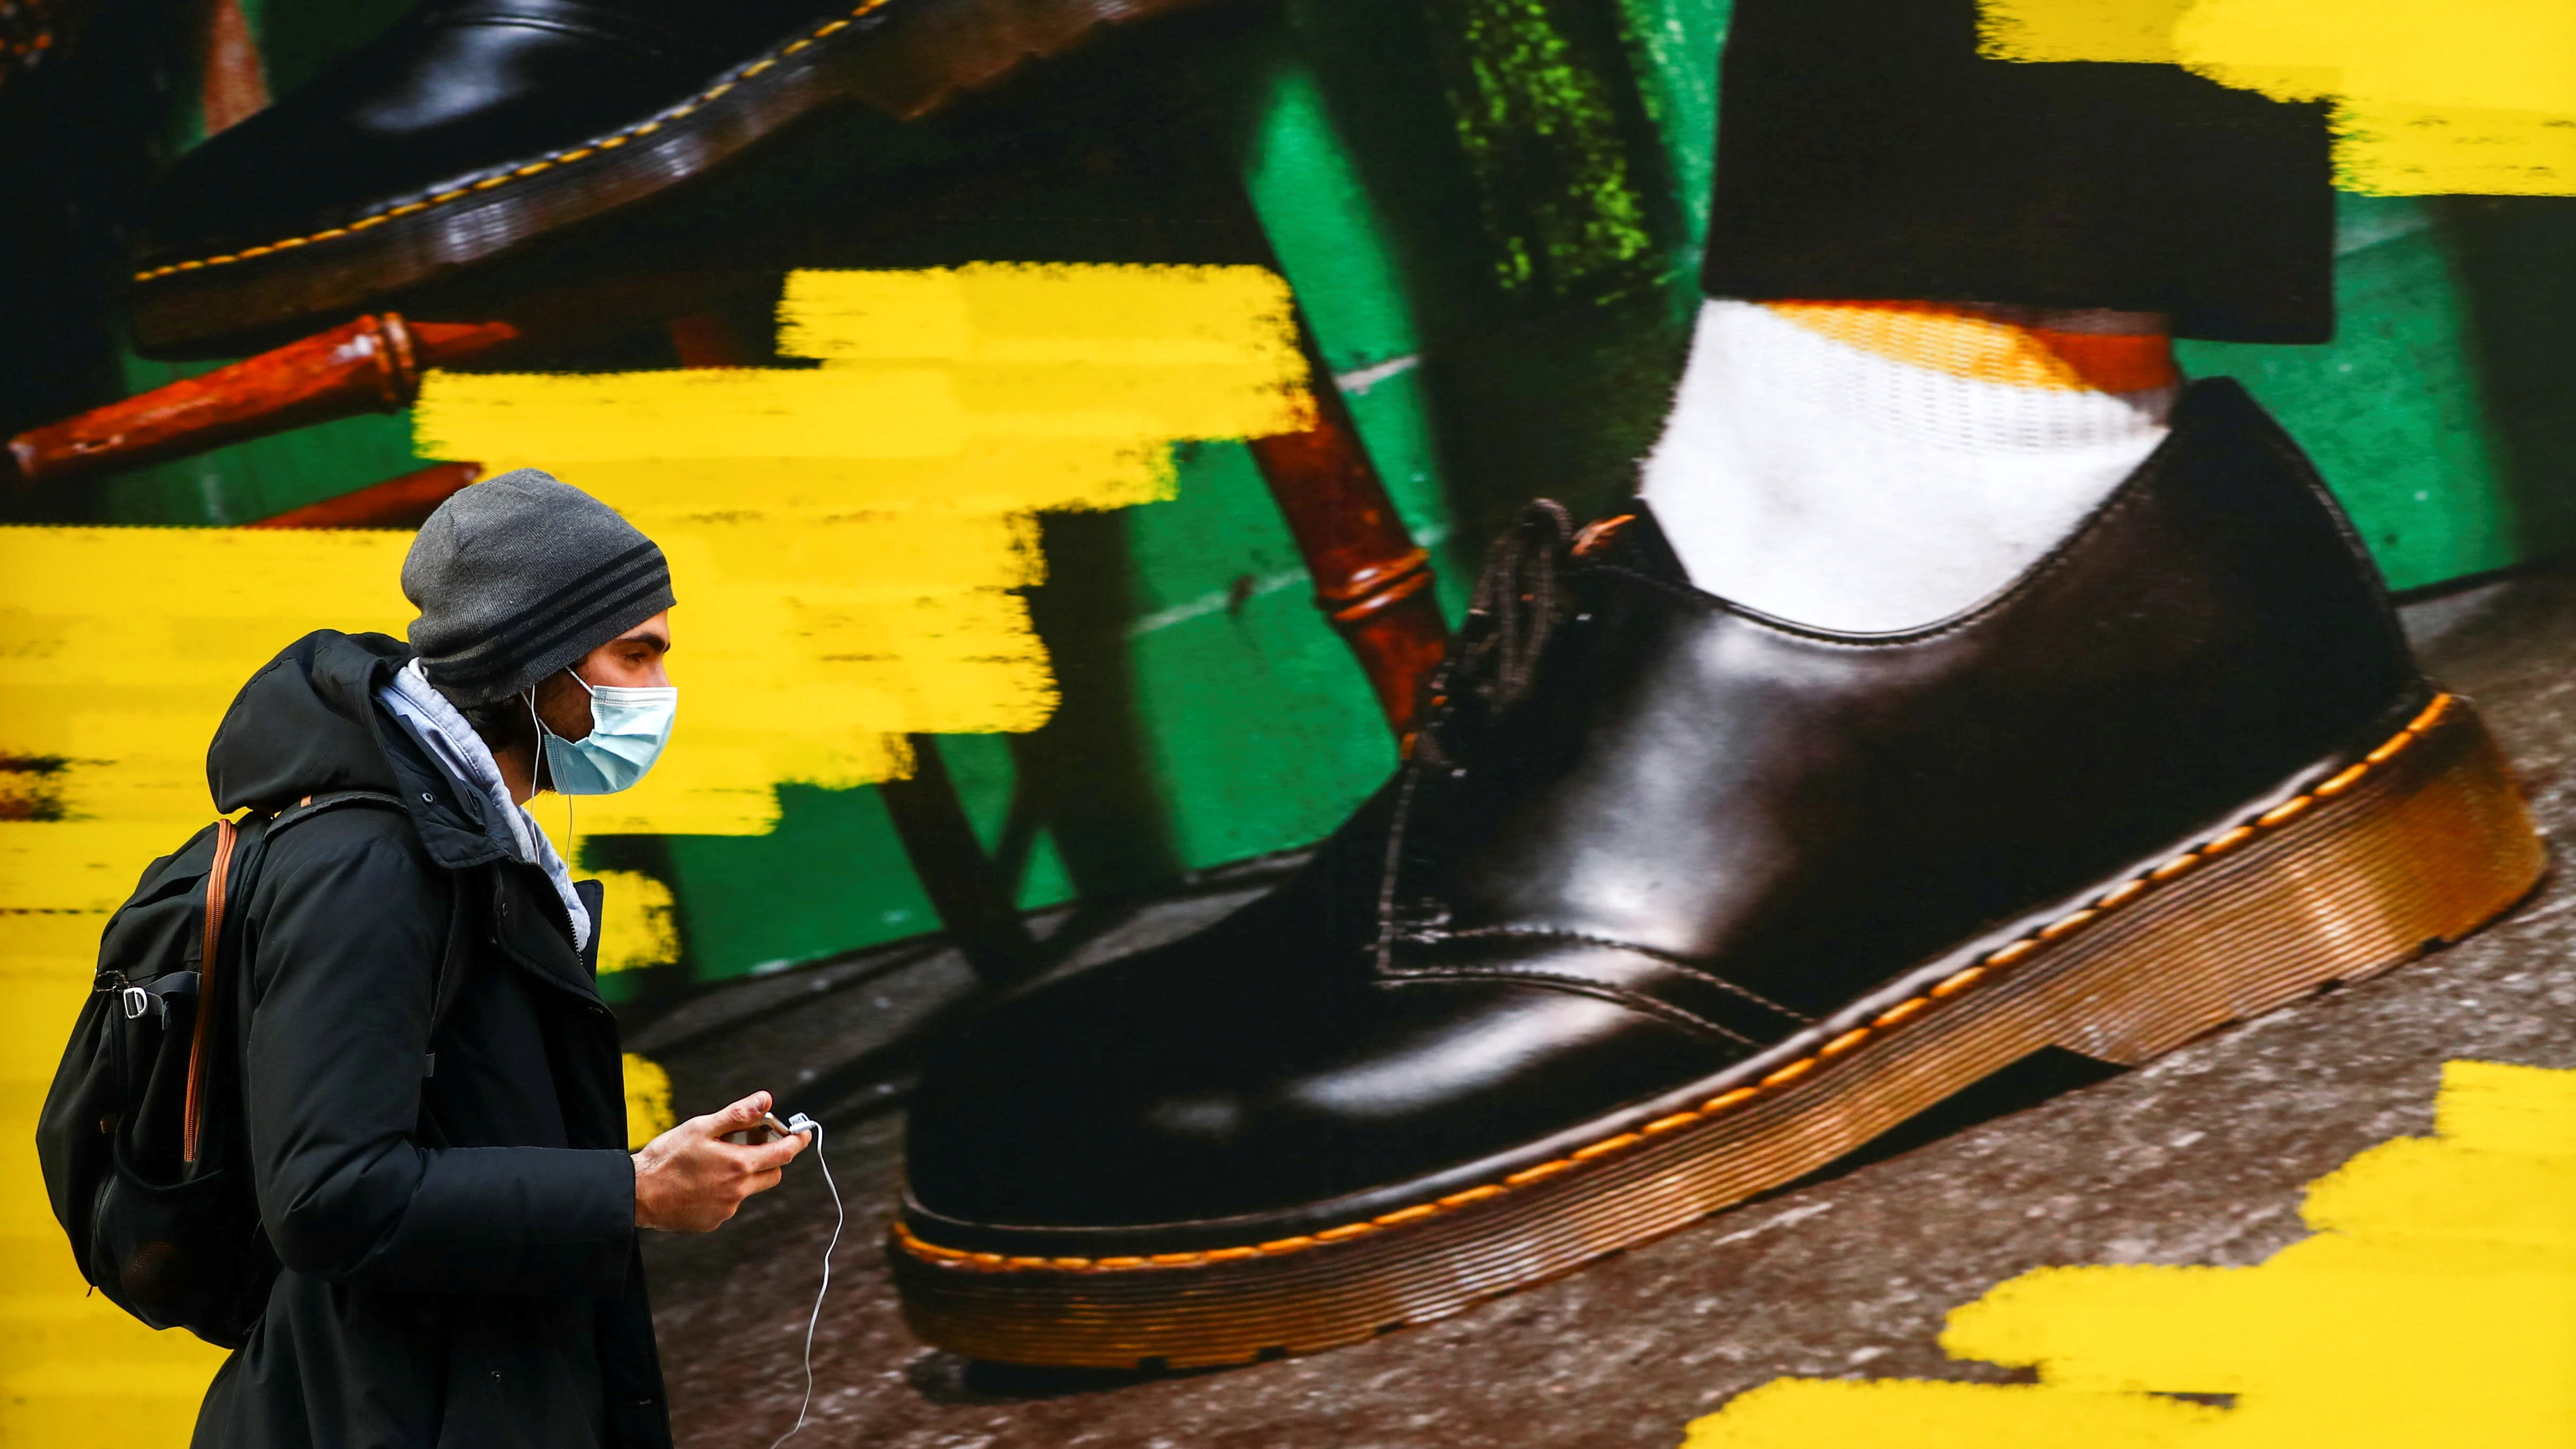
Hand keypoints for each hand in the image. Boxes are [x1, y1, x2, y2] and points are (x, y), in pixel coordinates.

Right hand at [632, 1091, 808, 1232]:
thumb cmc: (667, 1156)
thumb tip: (766, 1100)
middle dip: (769, 1158)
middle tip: (750, 1144)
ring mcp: (726, 1210)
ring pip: (748, 1189)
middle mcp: (738, 1191)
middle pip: (772, 1174)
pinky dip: (723, 1191)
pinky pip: (728, 1204)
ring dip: (742, 1175)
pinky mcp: (712, 1222)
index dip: (797, 1141)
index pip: (784, 1153)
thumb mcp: (702, 1127)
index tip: (804, 1134)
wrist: (637, 1193)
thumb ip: (738, 1114)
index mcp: (739, 1165)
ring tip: (713, 1162)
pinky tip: (699, 1182)